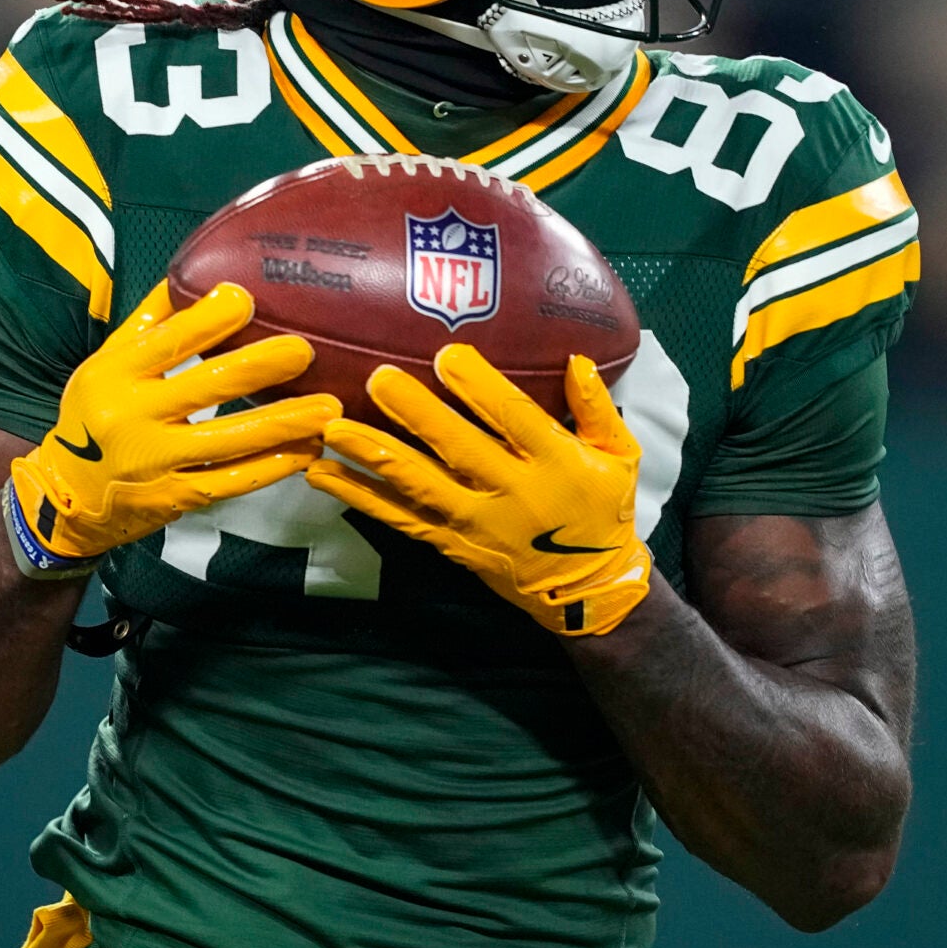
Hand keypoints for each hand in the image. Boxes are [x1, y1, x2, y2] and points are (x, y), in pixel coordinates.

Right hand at [7, 281, 339, 575]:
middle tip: (305, 351)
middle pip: (206, 388)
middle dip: (260, 367)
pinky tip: (304, 452)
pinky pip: (232, 481)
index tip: (247, 298)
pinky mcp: (176, 498)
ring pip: (229, 441)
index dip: (207, 320)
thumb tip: (196, 271)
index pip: (167, 342)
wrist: (65, 495)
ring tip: (327, 408)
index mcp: (114, 374)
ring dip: (283, 423)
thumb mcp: (107, 362)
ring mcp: (155, 463)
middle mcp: (132, 417)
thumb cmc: (96, 413)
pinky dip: (272, 467)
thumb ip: (151, 323)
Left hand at [305, 346, 649, 635]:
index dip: (480, 387)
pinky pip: (401, 519)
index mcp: (555, 461)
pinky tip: (325, 475)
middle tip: (378, 380)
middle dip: (417, 415)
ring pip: (419, 486)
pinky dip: (362, 498)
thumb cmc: (603, 511)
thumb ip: (597, 408)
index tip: (447, 354)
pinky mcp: (452, 545)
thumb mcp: (621, 456)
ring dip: (374, 457)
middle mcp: (512, 491)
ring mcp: (476, 522)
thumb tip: (577, 360)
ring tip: (333, 429)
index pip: (514, 417)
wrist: (589, 592)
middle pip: (459, 449)